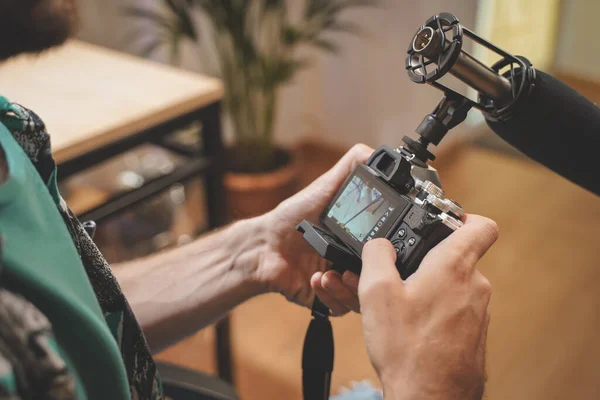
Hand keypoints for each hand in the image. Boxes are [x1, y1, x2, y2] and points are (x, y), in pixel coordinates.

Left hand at [255, 144, 372, 313]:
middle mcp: (357, 262)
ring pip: (366, 297)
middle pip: (383, 276)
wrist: (263, 248)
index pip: (389, 249)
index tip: (383, 246)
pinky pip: (343, 308)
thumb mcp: (325, 188)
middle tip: (358, 265)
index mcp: (362, 238)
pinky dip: (332, 295)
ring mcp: (344, 283)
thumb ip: (350, 169)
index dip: (391, 251)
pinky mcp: (329, 300)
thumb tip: (375, 151)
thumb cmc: (292, 218)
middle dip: (374, 274)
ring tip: (332, 273)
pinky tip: (317, 279)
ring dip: (350, 287)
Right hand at [359, 215, 497, 399]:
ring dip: (421, 289)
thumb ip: (376, 255)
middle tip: (392, 275)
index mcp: (454, 267)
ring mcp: (476, 313)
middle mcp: (473, 286)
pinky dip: (429, 311)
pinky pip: (451, 310)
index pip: (480, 224)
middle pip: (452, 257)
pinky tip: (406, 326)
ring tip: (391, 306)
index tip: (440, 222)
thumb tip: (379, 244)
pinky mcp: (471, 334)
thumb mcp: (376, 293)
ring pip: (448, 287)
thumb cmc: (407, 350)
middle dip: (421, 261)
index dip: (462, 216)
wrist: (429, 399)